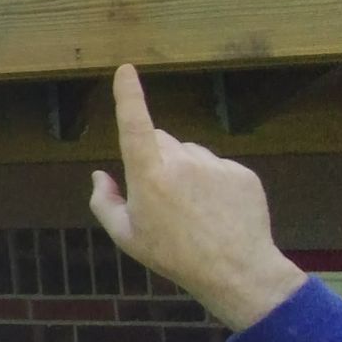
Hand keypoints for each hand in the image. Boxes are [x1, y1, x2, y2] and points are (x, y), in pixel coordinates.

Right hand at [89, 65, 303, 329]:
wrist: (236, 271)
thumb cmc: (173, 256)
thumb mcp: (127, 237)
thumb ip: (105, 203)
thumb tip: (100, 175)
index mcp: (149, 175)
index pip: (135, 125)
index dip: (128, 96)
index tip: (125, 70)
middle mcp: (183, 161)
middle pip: (160, 140)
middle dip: (155, 157)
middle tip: (160, 197)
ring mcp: (215, 165)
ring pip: (190, 153)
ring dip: (185, 170)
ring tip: (193, 210)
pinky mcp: (241, 173)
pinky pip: (217, 166)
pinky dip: (212, 182)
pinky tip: (216, 212)